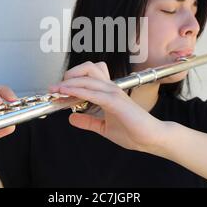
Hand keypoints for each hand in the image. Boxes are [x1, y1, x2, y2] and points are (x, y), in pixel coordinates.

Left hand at [49, 62, 173, 153]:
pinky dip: (78, 92)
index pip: (87, 77)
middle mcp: (110, 88)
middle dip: (70, 74)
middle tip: (57, 88)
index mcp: (108, 92)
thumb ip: (88, 121)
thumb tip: (71, 118)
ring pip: (87, 78)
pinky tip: (68, 96)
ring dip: (69, 83)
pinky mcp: (115, 102)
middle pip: (88, 68)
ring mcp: (113, 93)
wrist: (150, 138)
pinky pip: (93, 93)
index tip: (57, 92)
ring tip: (56, 90)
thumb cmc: (132, 131)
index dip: (70, 81)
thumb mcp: (103, 127)